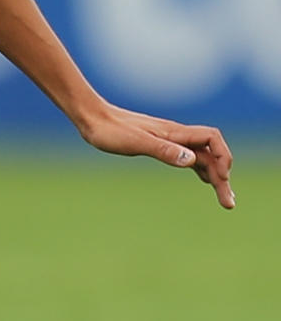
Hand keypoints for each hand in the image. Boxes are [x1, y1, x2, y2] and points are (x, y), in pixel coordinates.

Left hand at [76, 105, 234, 208]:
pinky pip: (189, 156)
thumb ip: (163, 150)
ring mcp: (169, 139)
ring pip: (202, 156)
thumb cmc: (110, 131)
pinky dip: (201, 168)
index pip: (212, 139)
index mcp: (174, 133)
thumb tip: (191, 160)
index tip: (221, 179)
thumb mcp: (136, 143)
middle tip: (228, 203)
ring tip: (223, 196)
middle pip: (211, 153)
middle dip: (223, 175)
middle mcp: (176, 135)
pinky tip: (204, 179)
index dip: (223, 157)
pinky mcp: (160, 144)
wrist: (92, 118)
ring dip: (215, 174)